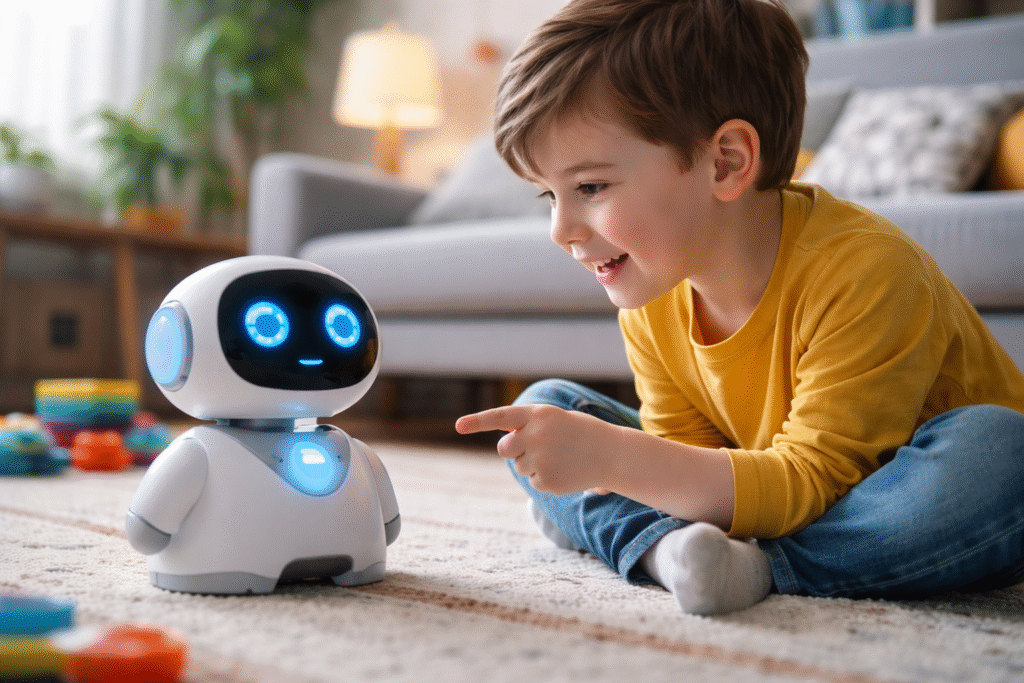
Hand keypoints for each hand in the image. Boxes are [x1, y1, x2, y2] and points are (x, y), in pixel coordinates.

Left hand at [455, 404, 622, 494]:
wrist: (613, 454)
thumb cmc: (582, 433)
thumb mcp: (556, 421)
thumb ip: (529, 426)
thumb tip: (505, 442)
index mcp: (538, 415)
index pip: (500, 416)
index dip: (477, 421)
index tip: (458, 426)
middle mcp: (536, 435)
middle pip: (504, 448)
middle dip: (514, 450)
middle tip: (537, 449)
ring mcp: (540, 459)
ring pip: (519, 467)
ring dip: (533, 464)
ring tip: (560, 458)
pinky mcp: (545, 481)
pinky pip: (533, 482)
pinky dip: (545, 479)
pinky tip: (565, 471)